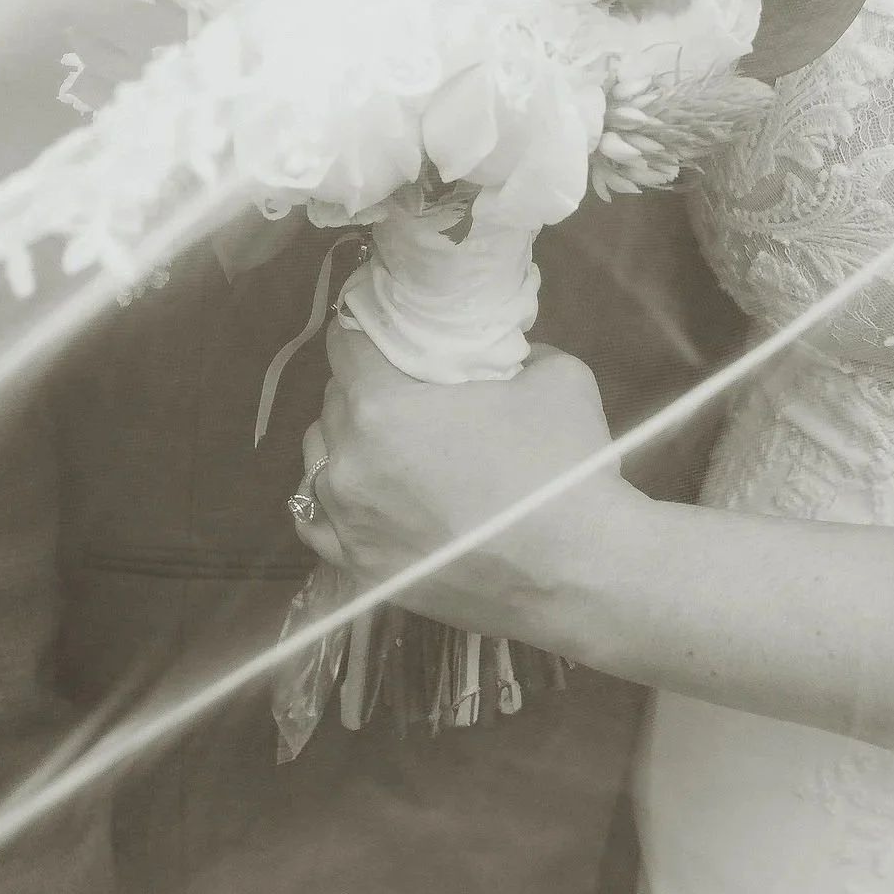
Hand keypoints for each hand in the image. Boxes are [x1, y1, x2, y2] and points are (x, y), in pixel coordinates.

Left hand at [300, 323, 637, 649]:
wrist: (574, 572)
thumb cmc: (561, 466)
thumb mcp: (553, 373)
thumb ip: (511, 352)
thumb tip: (500, 354)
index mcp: (383, 405)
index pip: (347, 342)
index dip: (367, 322)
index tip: (388, 321)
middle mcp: (349, 462)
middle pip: (334, 399)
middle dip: (365, 382)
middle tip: (407, 380)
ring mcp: (349, 523)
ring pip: (320, 458)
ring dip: (347, 438)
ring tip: (390, 438)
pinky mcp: (361, 570)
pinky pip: (319, 523)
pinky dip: (336, 498)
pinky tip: (364, 489)